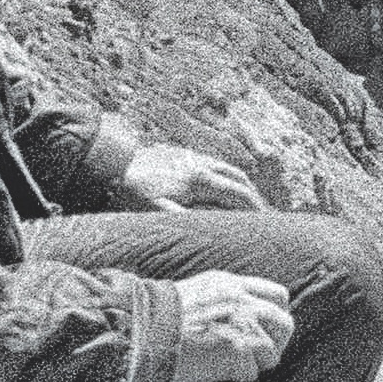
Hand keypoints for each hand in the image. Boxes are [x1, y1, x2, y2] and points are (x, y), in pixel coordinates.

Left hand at [121, 141, 267, 212]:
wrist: (117, 161)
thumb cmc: (135, 190)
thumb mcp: (157, 211)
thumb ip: (185, 219)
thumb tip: (211, 227)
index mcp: (199, 180)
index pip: (238, 194)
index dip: (254, 207)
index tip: (265, 220)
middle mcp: (202, 164)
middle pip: (240, 179)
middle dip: (255, 196)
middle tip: (265, 213)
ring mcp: (195, 156)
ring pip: (229, 169)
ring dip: (244, 184)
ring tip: (251, 200)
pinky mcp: (187, 153)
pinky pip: (217, 164)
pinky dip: (229, 176)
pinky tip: (227, 186)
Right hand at [157, 271, 296, 381]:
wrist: (143, 333)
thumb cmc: (161, 317)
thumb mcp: (198, 291)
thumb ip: (227, 296)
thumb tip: (246, 311)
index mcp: (233, 285)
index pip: (278, 296)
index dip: (275, 316)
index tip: (266, 329)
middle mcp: (243, 303)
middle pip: (284, 324)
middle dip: (274, 343)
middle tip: (257, 355)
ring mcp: (243, 327)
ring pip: (272, 353)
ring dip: (255, 363)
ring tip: (228, 364)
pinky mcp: (238, 352)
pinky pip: (251, 373)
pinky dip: (237, 377)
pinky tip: (215, 372)